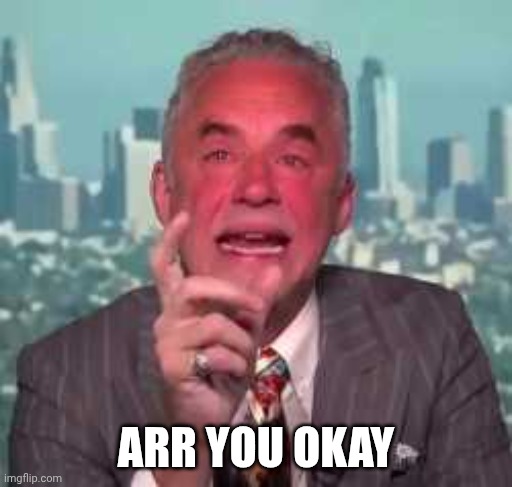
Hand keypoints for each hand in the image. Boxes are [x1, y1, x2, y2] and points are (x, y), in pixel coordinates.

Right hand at [150, 211, 281, 436]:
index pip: (164, 267)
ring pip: (213, 324)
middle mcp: (166, 319)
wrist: (211, 413)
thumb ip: (255, 302)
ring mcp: (165, 342)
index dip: (170, 241)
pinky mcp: (170, 366)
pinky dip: (234, 365)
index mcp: (180, 307)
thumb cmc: (223, 368)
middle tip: (257, 307)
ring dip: (241, 342)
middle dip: (231, 294)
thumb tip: (274, 268)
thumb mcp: (245, 331)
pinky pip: (215, 353)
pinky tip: (228, 378)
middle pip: (192, 287)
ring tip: (243, 361)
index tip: (183, 215)